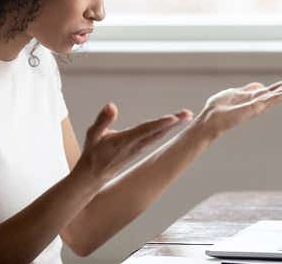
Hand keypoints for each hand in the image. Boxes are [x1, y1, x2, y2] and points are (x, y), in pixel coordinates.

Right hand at [75, 103, 192, 183]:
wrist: (94, 175)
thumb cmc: (93, 152)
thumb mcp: (93, 134)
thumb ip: (103, 120)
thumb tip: (111, 106)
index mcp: (125, 140)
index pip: (145, 130)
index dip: (159, 124)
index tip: (173, 118)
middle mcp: (135, 145)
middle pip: (158, 132)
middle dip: (173, 123)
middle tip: (189, 114)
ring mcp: (139, 148)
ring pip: (159, 135)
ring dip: (173, 125)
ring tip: (186, 116)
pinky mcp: (139, 149)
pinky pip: (155, 137)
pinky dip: (166, 129)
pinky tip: (173, 123)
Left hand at [194, 72, 281, 139]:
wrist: (209, 119)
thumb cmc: (218, 108)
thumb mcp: (234, 93)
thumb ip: (247, 90)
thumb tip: (259, 86)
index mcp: (259, 96)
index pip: (281, 87)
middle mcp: (263, 101)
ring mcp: (261, 104)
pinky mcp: (255, 107)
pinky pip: (274, 98)